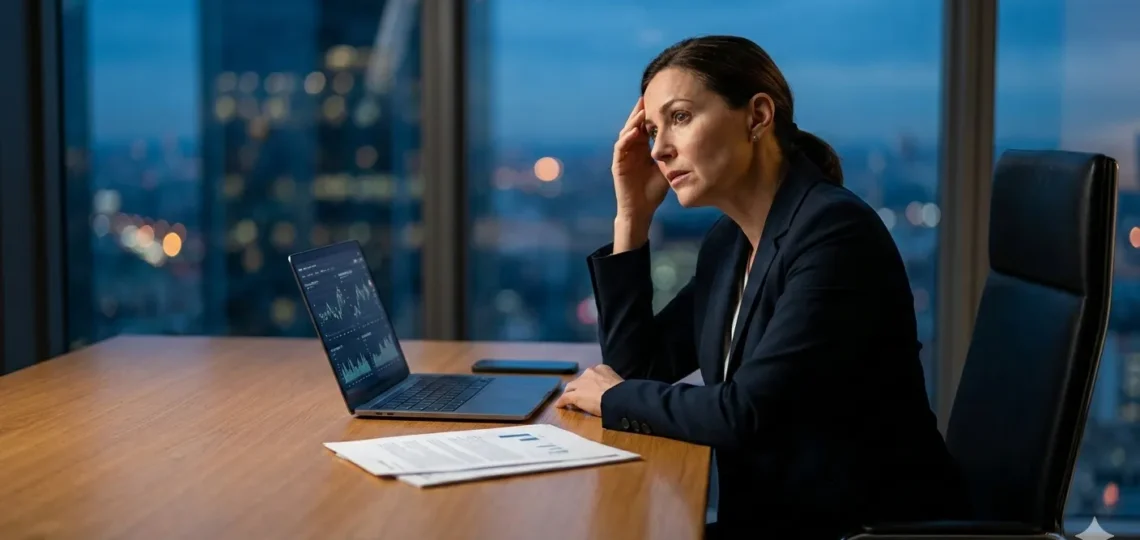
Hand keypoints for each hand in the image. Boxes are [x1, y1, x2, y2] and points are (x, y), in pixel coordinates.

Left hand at [554, 365, 624, 416]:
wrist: (617, 398)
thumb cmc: (622, 392)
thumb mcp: (618, 382)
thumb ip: (611, 383)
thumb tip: (613, 390)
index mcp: (601, 368)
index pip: (591, 374)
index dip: (589, 382)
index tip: (590, 388)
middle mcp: (589, 373)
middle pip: (579, 380)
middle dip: (577, 387)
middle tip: (578, 394)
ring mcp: (580, 384)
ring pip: (570, 387)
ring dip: (569, 393)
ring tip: (568, 400)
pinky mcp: (574, 395)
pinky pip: (565, 398)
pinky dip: (561, 402)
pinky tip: (559, 406)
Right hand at [612, 97, 668, 224]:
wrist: (641, 210)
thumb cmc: (654, 191)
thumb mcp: (667, 169)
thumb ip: (672, 155)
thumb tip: (690, 143)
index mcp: (643, 148)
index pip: (645, 126)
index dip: (651, 114)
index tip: (661, 100)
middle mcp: (632, 149)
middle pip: (634, 125)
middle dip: (640, 111)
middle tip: (647, 95)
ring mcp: (623, 156)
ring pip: (626, 133)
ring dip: (633, 121)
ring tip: (641, 110)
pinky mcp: (618, 165)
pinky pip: (620, 148)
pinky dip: (626, 139)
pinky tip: (634, 132)